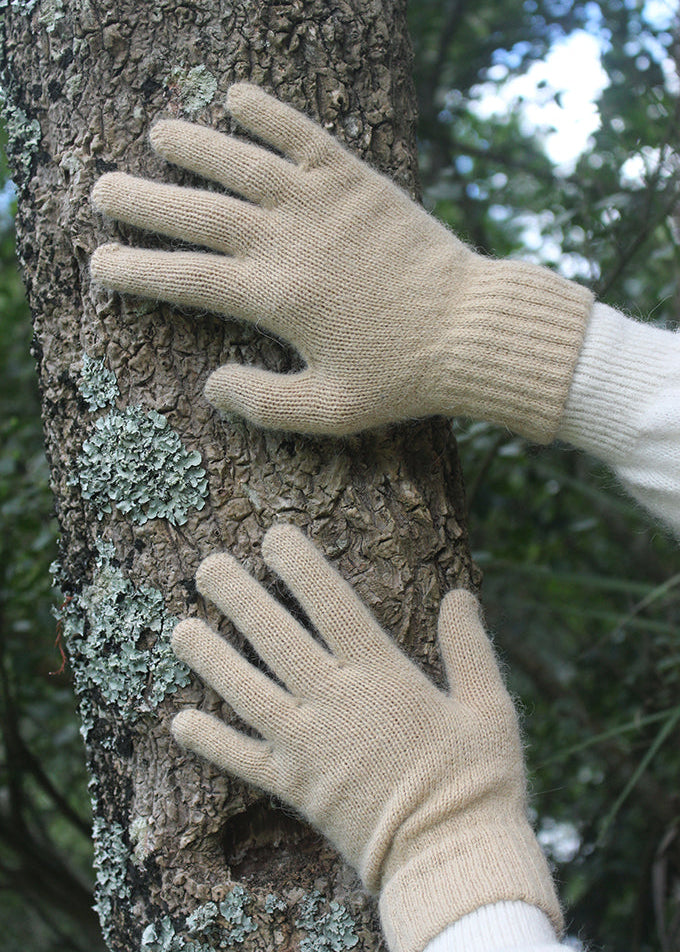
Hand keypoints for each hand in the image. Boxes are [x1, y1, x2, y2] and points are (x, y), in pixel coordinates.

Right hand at [91, 83, 591, 442]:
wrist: (473, 328)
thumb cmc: (404, 376)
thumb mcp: (332, 411)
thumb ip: (265, 403)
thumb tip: (212, 386)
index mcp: (276, 298)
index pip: (187, 278)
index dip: (138, 270)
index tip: (102, 264)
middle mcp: (289, 241)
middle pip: (198, 213)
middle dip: (143, 201)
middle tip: (104, 189)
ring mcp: (323, 204)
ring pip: (241, 162)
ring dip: (193, 146)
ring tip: (157, 135)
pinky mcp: (358, 180)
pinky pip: (303, 134)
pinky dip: (269, 112)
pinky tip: (237, 97)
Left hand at [171, 524, 560, 951]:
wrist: (450, 860)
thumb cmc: (479, 782)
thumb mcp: (490, 707)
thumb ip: (470, 648)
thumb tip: (463, 595)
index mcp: (383, 676)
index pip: (332, 606)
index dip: (301, 566)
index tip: (274, 536)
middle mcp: (336, 702)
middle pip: (275, 639)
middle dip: (239, 597)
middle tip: (208, 567)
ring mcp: (308, 746)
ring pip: (246, 691)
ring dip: (210, 658)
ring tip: (180, 628)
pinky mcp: (294, 788)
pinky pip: (242, 760)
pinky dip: (209, 742)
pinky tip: (180, 722)